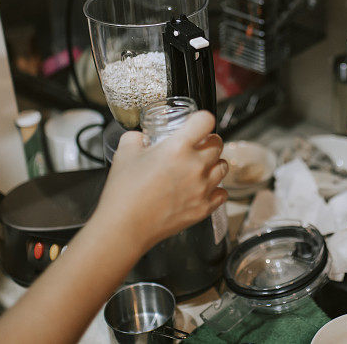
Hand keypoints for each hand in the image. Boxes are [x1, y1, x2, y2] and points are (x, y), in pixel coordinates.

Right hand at [93, 111, 227, 253]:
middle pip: (218, 143)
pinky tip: (201, 188)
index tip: (197, 123)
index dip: (201, 119)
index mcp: (178, 148)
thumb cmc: (124, 192)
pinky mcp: (204, 208)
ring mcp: (202, 188)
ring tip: (199, 167)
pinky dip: (214, 189)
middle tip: (196, 145)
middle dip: (208, 141)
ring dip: (213, 163)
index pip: (206, 120)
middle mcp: (195, 166)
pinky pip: (222, 192)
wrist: (125, 227)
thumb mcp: (125, 152)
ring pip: (223, 166)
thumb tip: (141, 136)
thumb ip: (136, 138)